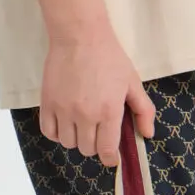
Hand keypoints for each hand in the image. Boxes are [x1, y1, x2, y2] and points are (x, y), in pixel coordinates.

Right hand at [38, 24, 155, 167]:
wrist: (79, 37)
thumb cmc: (109, 58)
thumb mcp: (132, 82)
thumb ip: (143, 110)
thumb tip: (147, 134)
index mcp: (108, 112)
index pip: (106, 151)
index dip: (110, 158)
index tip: (111, 157)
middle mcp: (85, 115)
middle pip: (87, 149)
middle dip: (95, 145)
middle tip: (98, 132)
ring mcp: (63, 110)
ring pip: (68, 143)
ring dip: (76, 139)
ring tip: (81, 125)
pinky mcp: (47, 103)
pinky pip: (49, 132)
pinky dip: (57, 133)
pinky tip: (65, 124)